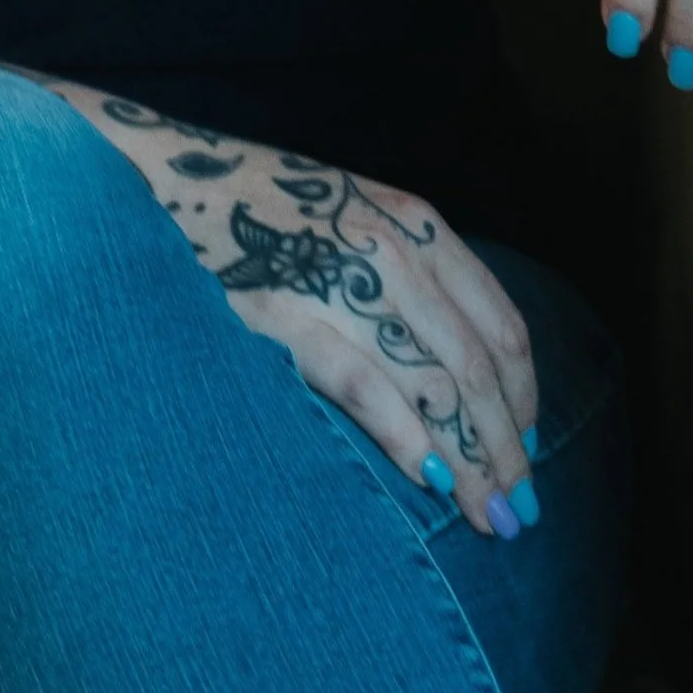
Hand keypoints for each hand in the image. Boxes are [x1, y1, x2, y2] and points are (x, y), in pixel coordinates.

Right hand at [59, 94, 539, 536]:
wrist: (164, 176)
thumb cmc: (260, 211)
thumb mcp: (350, 217)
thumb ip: (403, 275)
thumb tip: (453, 371)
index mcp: (416, 223)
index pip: (501, 323)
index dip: (523, 397)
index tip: (527, 450)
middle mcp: (391, 248)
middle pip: (476, 366)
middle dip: (505, 448)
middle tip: (518, 511)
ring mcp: (341, 279)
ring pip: (435, 384)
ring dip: (470, 460)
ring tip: (487, 517)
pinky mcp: (288, 315)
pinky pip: (367, 387)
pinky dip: (407, 440)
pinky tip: (429, 483)